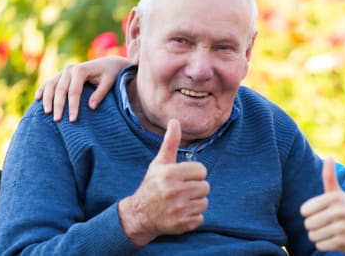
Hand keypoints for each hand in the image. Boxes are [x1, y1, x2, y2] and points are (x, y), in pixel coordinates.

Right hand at [34, 56, 131, 121]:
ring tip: (47, 113)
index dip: (72, 106)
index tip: (72, 120)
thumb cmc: (111, 74)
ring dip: (47, 99)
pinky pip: (49, 82)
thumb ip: (100, 93)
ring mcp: (64, 71)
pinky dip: (43, 90)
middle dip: (58, 106)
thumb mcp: (109, 82)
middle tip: (57, 120)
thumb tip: (91, 107)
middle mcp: (69, 69)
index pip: (74, 91)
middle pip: (60, 90)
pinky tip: (38, 99)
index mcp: (80, 70)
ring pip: (51, 85)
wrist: (109, 63)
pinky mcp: (62, 74)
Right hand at [118, 119, 209, 246]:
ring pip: (204, 202)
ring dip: (195, 202)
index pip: (201, 170)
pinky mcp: (182, 224)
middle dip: (195, 188)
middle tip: (181, 191)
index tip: (182, 178)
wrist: (140, 215)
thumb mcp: (159, 163)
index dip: (193, 174)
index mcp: (171, 174)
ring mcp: (179, 209)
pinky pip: (201, 218)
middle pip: (205, 187)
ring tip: (180, 201)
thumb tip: (175, 121)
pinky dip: (193, 217)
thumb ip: (170, 142)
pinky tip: (180, 213)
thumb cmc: (152, 185)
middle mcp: (174, 191)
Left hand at [300, 157, 344, 254]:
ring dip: (319, 236)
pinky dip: (325, 245)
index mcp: (335, 197)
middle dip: (314, 227)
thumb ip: (330, 178)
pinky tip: (336, 240)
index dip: (310, 214)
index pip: (304, 210)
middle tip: (328, 224)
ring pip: (313, 236)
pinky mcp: (343, 242)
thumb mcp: (342, 195)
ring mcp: (342, 227)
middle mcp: (339, 211)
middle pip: (307, 224)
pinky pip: (320, 246)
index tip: (322, 213)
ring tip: (332, 232)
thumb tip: (329, 157)